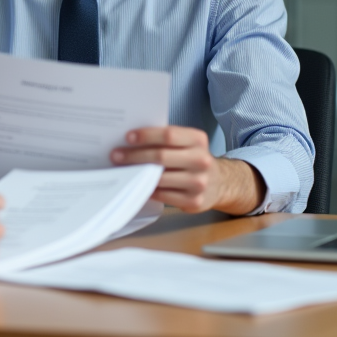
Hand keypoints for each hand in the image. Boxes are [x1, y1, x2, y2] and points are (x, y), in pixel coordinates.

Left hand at [110, 126, 264, 214]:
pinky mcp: (194, 201)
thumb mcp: (188, 143)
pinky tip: (138, 184)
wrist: (220, 183)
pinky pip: (163, 195)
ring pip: (160, 178)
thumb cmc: (193, 158)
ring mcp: (199, 182)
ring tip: (123, 169)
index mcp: (198, 140)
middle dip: (135, 155)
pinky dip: (148, 189)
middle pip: (161, 157)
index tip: (128, 137)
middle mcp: (201, 160)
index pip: (169, 135)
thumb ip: (167, 140)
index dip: (146, 135)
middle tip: (116, 155)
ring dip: (138, 174)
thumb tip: (132, 140)